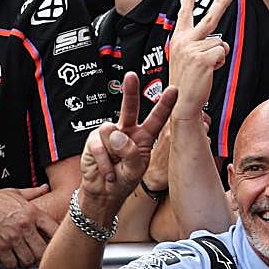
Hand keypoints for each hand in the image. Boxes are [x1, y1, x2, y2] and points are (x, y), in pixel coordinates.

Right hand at [0, 186, 57, 268]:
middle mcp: (25, 227)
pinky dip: (12, 265)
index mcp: (33, 213)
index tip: (55, 242)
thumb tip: (44, 187)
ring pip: (29, 260)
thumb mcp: (15, 193)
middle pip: (43, 250)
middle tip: (39, 255)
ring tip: (26, 258)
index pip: (55, 230)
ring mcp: (13, 238)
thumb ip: (33, 192)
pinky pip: (11, 263)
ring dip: (27, 262)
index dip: (58, 239)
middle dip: (42, 255)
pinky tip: (12, 260)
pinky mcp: (0, 247)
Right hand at [81, 72, 178, 205]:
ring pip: (111, 131)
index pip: (157, 119)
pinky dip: (104, 162)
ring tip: (116, 167)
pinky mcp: (94, 140)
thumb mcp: (135, 169)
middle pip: (129, 108)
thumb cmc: (124, 179)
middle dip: (130, 91)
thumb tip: (117, 134)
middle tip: (131, 76)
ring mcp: (109, 134)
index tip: (174, 90)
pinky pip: (99, 146)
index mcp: (145, 137)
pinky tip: (108, 172)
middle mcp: (127, 131)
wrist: (104, 192)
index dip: (165, 105)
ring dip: (113, 153)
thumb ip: (130, 153)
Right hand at [169, 0, 234, 120]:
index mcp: (178, 39)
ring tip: (206, 68)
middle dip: (221, 3)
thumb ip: (196, 45)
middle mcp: (183, 41)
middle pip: (209, 17)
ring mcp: (192, 48)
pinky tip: (208, 71)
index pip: (184, 13)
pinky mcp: (202, 58)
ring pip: (220, 43)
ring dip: (218, 56)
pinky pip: (222, 53)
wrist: (181, 102)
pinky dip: (220, 62)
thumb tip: (217, 41)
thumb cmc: (186, 82)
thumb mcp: (185, 58)